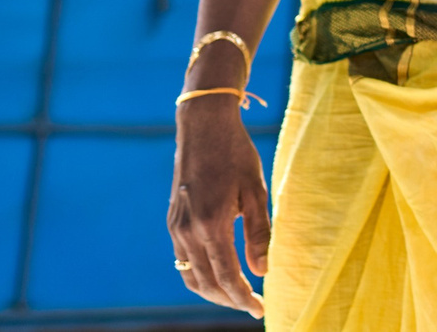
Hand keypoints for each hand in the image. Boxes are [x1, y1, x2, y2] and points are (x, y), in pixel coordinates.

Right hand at [168, 97, 268, 315]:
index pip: (227, 276)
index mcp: (211, 225)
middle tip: (252, 305)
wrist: (203, 127)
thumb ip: (260, 233)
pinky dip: (199, 275)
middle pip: (206, 283)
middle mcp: (188, 232)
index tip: (260, 309)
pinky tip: (217, 273)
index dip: (244, 298)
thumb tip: (264, 270)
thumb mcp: (256, 191)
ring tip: (236, 296)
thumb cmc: (236, 155)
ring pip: (190, 275)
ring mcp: (176, 227)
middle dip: (229, 299)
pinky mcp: (173, 221)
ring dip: (212, 292)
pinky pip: (182, 260)